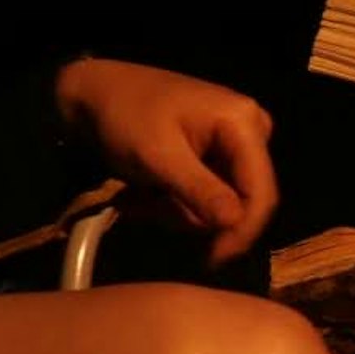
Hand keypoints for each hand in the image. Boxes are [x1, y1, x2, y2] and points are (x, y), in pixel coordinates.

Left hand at [55, 58, 278, 266]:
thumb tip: (236, 224)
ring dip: (178, 211)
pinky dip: (176, 203)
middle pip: (243, 201)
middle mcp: (251, 132)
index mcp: (244, 123)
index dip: (242, 232)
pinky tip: (147, 193)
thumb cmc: (124, 115)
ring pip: (222, 205)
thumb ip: (199, 190)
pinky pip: (209, 196)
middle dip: (195, 215)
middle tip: (148, 210)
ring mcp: (234, 144)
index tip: (211, 261)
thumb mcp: (157, 156)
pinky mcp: (217, 155)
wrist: (93, 91)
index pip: (261, 192)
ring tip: (139, 199)